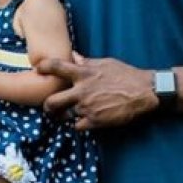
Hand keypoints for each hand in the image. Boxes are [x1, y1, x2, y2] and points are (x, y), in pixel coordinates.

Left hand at [37, 56, 155, 129]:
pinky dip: (79, 125)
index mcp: (83, 73)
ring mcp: (87, 107)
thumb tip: (74, 56)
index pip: (55, 67)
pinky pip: (77, 126)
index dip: (43, 67)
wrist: (143, 92)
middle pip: (51, 101)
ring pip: (64, 116)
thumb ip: (86, 62)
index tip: (38, 69)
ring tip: (69, 115)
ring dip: (65, 116)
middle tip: (50, 107)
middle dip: (47, 106)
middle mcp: (81, 91)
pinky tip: (84, 121)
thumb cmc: (126, 75)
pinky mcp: (95, 121)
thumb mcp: (105, 63)